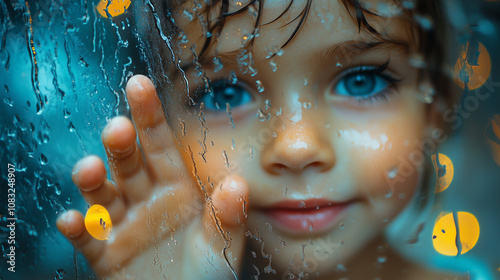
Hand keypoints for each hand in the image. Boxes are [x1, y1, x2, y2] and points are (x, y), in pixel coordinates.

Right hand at [56, 75, 248, 278]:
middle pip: (129, 165)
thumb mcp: (222, 246)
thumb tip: (236, 185)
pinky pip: (88, 239)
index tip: (140, 84)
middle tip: (118, 129)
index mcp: (176, 189)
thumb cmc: (207, 276)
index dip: (150, 116)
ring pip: (103, 196)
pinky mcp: (105, 253)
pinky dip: (79, 230)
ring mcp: (124, 225)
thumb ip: (227, 217)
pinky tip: (72, 220)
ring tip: (90, 170)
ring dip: (93, 182)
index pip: (161, 146)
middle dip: (122, 146)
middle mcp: (147, 200)